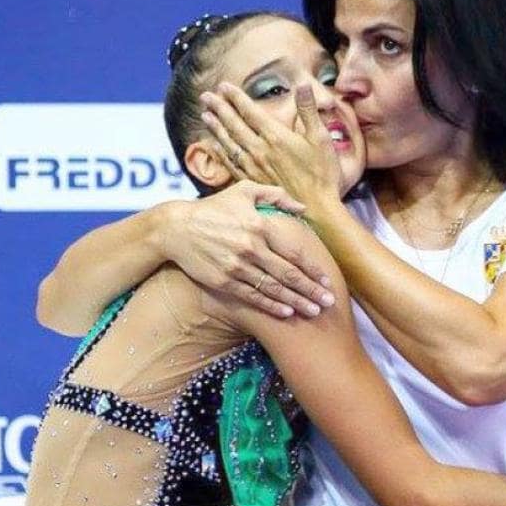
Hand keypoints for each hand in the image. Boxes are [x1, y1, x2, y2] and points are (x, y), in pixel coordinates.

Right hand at [164, 180, 335, 317]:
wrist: (176, 228)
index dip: (312, 267)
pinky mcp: (224, 281)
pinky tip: (287, 313)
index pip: (293, 250)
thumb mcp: (243, 192)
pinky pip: (252, 296)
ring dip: (296, 302)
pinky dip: (271, 306)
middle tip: (329, 302)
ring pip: (273, 288)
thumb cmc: (213, 208)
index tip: (327, 278)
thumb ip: (275, 196)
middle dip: (311, 290)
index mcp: (259, 224)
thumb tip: (302, 208)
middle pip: (287, 274)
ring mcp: (237, 266)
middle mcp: (250, 247)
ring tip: (314, 312)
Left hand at [198, 83, 342, 208]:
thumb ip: (309, 111)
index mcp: (276, 136)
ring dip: (216, 128)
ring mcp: (254, 167)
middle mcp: (260, 150)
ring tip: (205, 115)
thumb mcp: (321, 138)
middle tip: (205, 96)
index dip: (236, 97)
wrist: (316, 209)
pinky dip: (221, 152)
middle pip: (234, 125)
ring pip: (229, 143)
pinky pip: (231, 164)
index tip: (223, 85)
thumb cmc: (322, 173)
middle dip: (219, 108)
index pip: (250, 111)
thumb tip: (303, 85)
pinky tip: (214, 145)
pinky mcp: (253, 181)